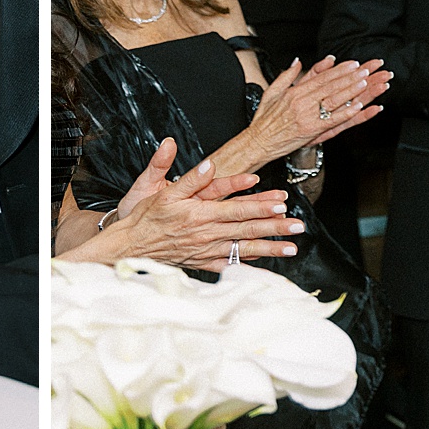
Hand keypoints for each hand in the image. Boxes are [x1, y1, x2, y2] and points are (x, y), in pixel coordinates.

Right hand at [63, 141, 304, 267]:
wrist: (129, 246)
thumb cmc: (145, 216)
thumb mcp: (162, 191)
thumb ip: (189, 178)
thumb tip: (210, 163)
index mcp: (199, 214)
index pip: (237, 209)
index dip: (261, 206)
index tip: (282, 203)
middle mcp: (206, 234)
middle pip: (247, 230)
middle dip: (275, 228)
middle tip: (299, 226)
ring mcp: (205, 251)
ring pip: (243, 250)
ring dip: (269, 249)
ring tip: (292, 249)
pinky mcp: (201, 262)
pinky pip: (228, 265)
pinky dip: (247, 265)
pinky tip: (264, 265)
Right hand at [248, 56, 389, 157]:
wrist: (258, 142)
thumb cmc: (264, 120)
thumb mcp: (272, 92)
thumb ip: (286, 76)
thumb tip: (297, 61)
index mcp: (294, 92)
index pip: (321, 77)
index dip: (339, 70)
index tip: (352, 64)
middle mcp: (302, 102)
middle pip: (331, 86)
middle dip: (350, 77)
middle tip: (365, 70)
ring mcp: (307, 116)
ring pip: (334, 100)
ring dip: (351, 90)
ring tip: (365, 83)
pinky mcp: (311, 130)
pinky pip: (332, 120)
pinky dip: (346, 113)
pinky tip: (358, 107)